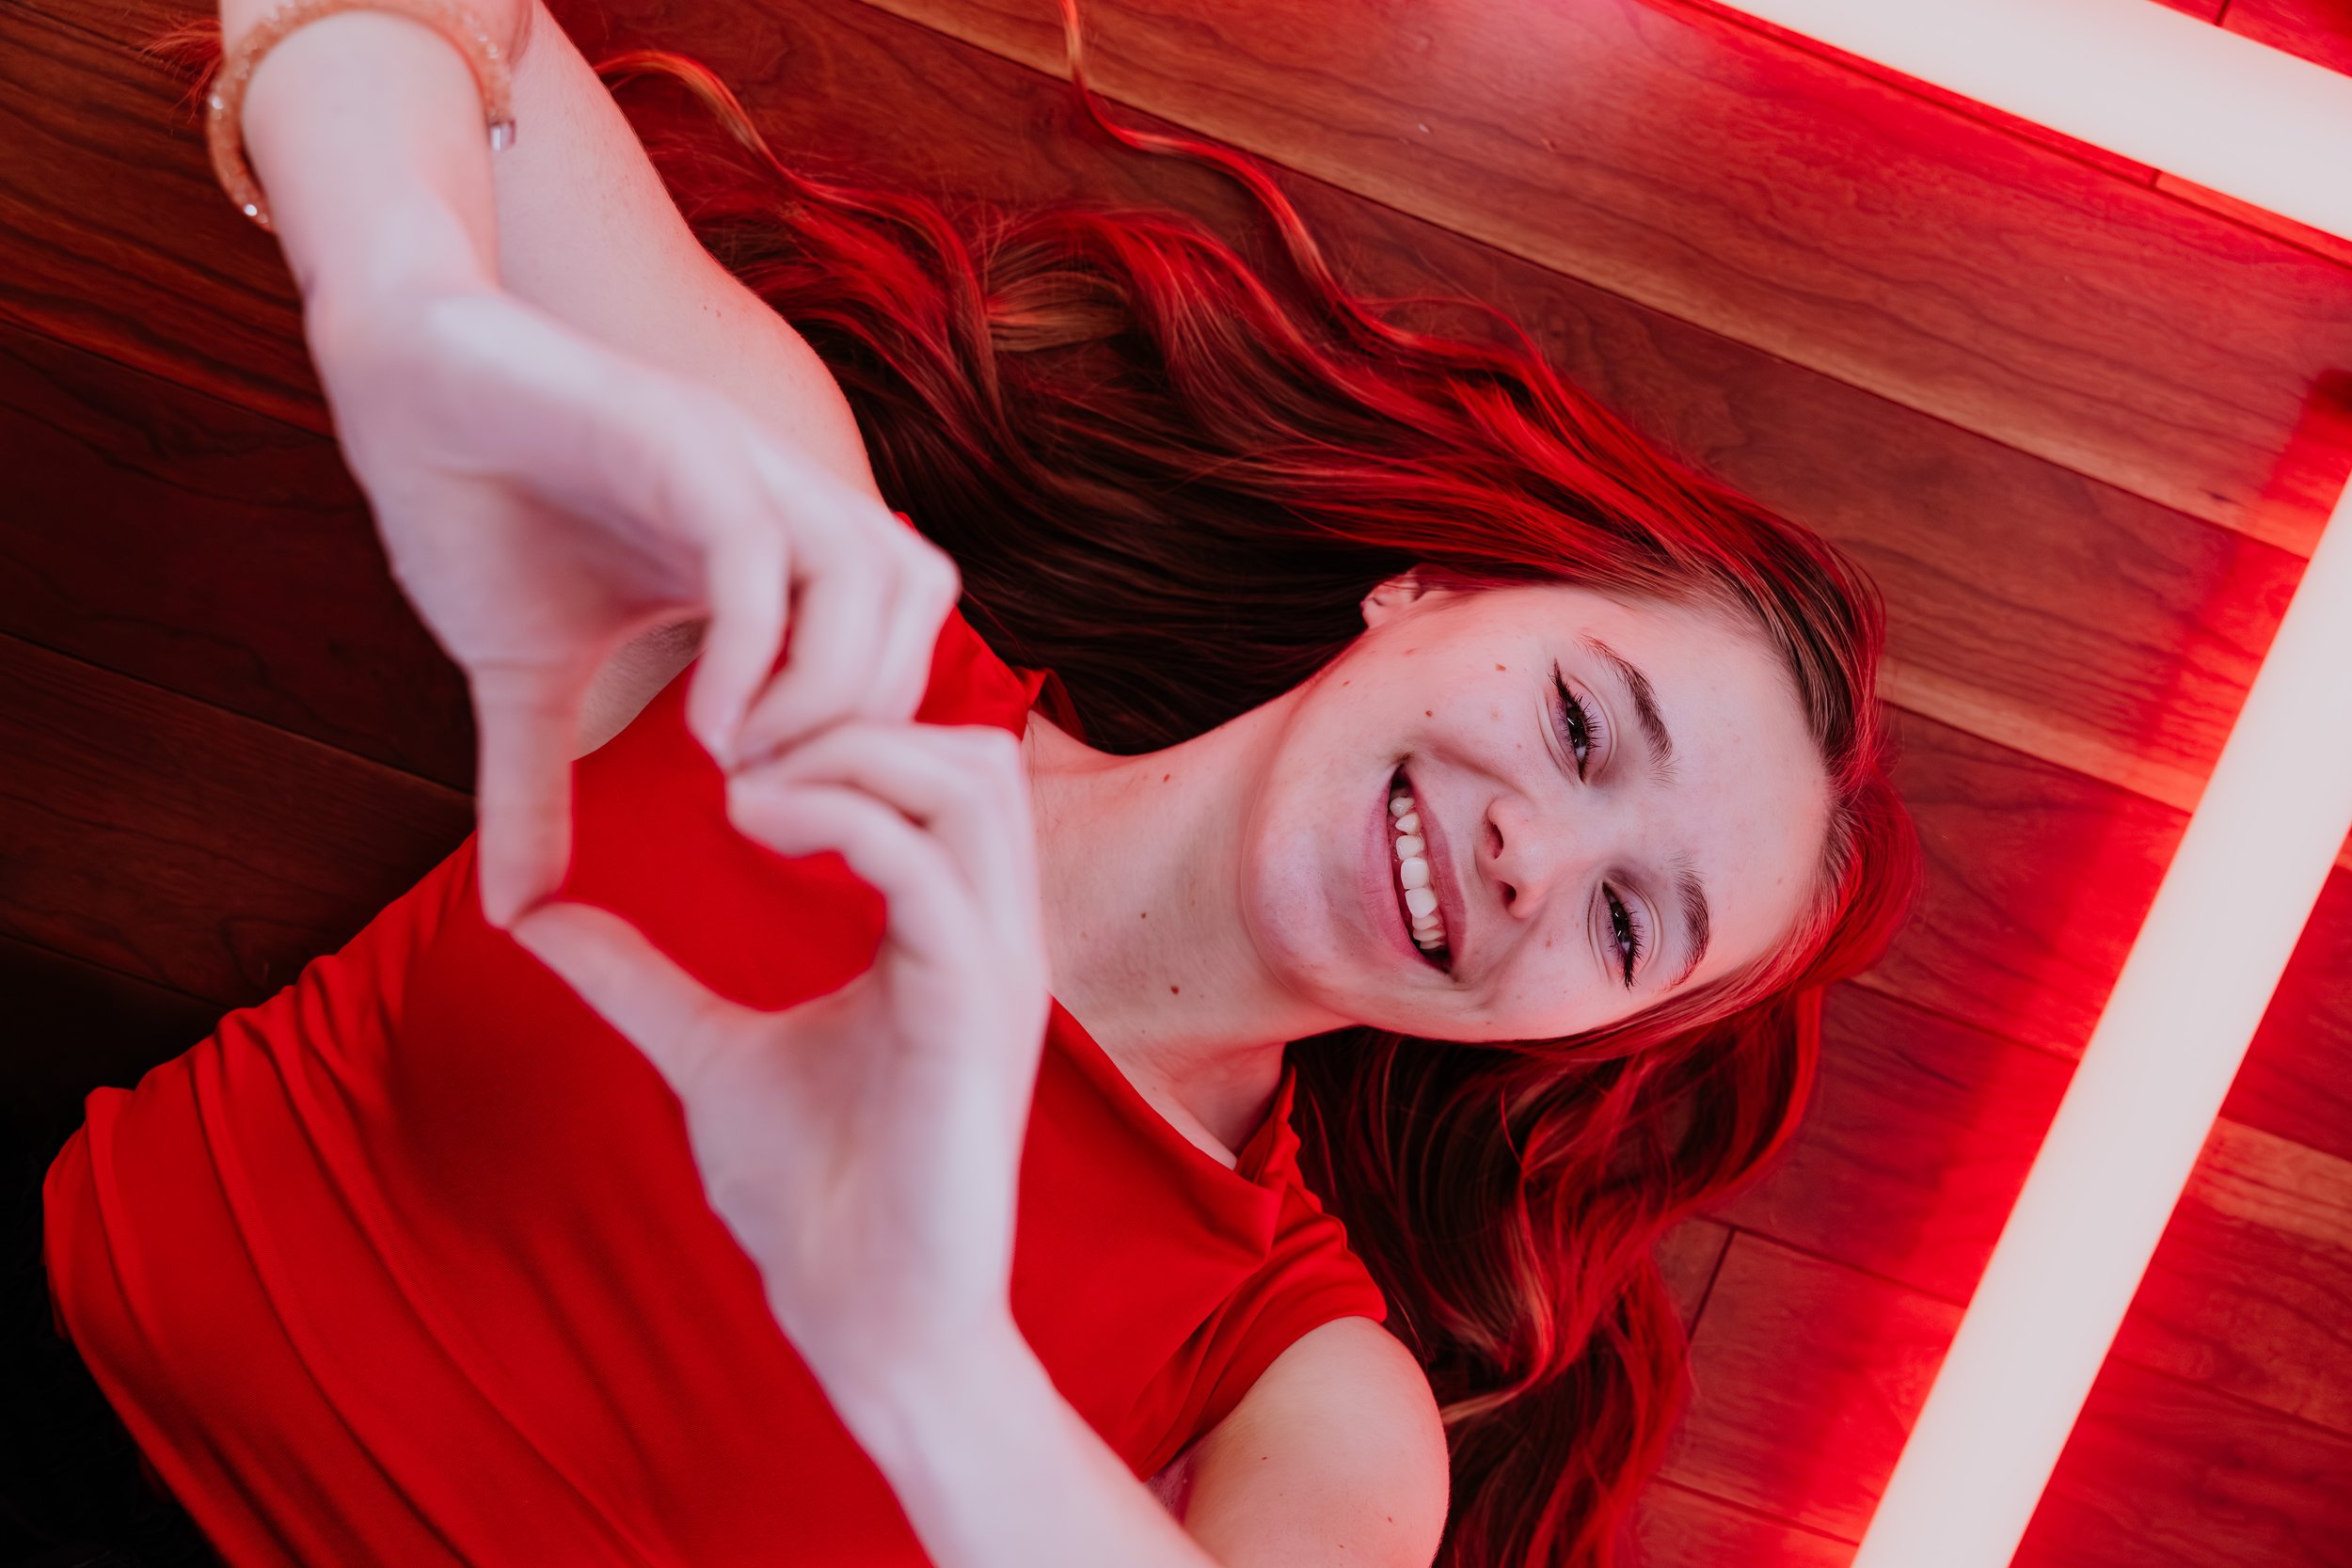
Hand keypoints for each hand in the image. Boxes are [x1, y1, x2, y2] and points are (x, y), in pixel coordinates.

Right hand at [305, 284, 961, 924]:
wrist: (394, 378)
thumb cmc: (468, 508)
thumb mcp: (518, 680)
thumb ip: (538, 787)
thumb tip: (510, 913)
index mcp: (769, 553)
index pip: (892, 641)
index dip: (861, 743)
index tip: (785, 824)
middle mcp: (780, 504)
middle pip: (917, 611)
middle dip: (864, 732)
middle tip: (777, 806)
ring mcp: (742, 468)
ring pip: (878, 578)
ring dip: (830, 696)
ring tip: (747, 771)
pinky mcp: (684, 441)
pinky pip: (769, 557)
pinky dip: (762, 653)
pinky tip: (710, 729)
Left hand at [509, 720, 1050, 1392]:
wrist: (867, 1323)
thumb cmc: (815, 1203)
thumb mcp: (707, 1056)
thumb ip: (640, 979)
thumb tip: (536, 917)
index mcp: (947, 935)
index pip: (942, 773)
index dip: (846, 731)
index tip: (725, 754)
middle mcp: (988, 935)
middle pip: (972, 750)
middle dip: (854, 720)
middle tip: (735, 757)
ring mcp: (993, 967)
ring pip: (969, 782)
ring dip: (847, 754)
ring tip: (742, 788)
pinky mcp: (975, 1011)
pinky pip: (928, 865)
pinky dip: (839, 816)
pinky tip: (750, 822)